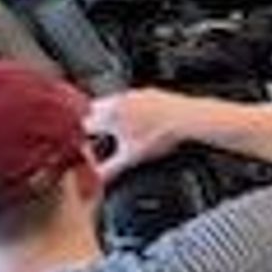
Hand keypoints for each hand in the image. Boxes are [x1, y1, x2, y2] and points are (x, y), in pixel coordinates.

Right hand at [86, 90, 201, 175]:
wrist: (188, 118)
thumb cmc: (162, 135)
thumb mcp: (132, 157)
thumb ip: (110, 170)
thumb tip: (97, 180)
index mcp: (109, 115)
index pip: (84, 124)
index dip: (82, 137)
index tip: (86, 145)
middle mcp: (118, 100)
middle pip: (94, 109)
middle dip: (93, 122)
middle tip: (100, 137)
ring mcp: (134, 94)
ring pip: (112, 102)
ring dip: (110, 114)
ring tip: (120, 130)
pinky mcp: (148, 92)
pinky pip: (130, 98)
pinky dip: (128, 108)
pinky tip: (139, 120)